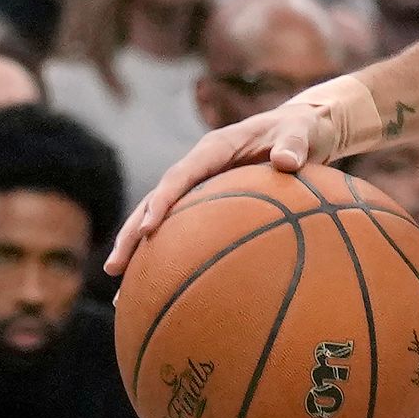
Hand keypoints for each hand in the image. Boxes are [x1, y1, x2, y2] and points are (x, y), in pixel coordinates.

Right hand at [110, 74, 378, 272]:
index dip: (163, 201)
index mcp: (214, 149)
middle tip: (114, 268)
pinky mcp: (208, 201)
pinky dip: (171, 254)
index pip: (180, 176)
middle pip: (156, 201)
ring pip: (163, 219)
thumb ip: (295, 145)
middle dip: (133, 234)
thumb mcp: (304, 133)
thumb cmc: (302, 131)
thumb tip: (286, 161)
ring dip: (140, 250)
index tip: (150, 228)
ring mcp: (200, 185)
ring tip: (120, 289)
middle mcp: (198, 167)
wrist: (303, 128)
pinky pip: (186, 229)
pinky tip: (162, 288)